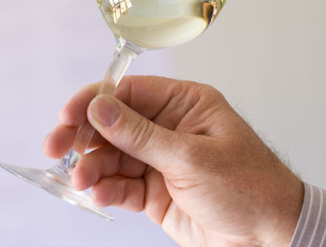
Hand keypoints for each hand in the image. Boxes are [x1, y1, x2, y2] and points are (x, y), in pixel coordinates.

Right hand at [43, 76, 302, 246]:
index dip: (95, 101)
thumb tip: (99, 108)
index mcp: (185, 105)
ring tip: (82, 181)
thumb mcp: (191, 157)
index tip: (68, 116)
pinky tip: (99, 193)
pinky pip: (121, 184)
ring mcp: (160, 160)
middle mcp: (169, 127)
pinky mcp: (154, 191)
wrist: (269, 238)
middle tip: (56, 149)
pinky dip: (107, 188)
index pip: (130, 92)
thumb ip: (140, 135)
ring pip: (113, 156)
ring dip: (93, 167)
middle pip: (114, 124)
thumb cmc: (248, 187)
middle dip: (84, 136)